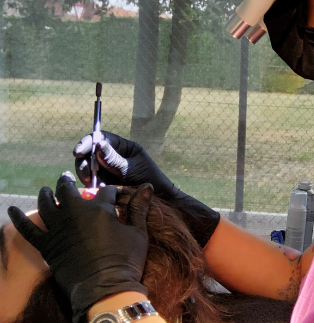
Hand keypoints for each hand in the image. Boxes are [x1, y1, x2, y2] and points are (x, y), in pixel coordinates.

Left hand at [8, 173, 152, 322]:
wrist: (104, 288)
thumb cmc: (125, 260)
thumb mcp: (138, 232)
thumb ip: (140, 208)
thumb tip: (147, 185)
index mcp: (100, 208)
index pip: (105, 191)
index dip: (110, 191)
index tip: (112, 193)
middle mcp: (76, 213)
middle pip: (68, 191)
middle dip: (68, 183)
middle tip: (67, 179)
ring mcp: (58, 228)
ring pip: (46, 204)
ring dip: (46, 194)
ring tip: (46, 190)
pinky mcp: (46, 244)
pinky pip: (28, 229)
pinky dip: (18, 219)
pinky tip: (12, 210)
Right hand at [74, 131, 175, 197]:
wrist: (160, 203)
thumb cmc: (150, 181)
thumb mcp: (131, 169)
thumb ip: (114, 159)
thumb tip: (98, 144)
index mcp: (124, 147)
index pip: (102, 138)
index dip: (87, 143)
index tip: (78, 152)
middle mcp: (114, 157)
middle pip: (91, 154)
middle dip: (85, 163)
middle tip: (87, 176)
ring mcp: (109, 171)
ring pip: (89, 169)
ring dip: (87, 176)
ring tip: (92, 185)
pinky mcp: (105, 185)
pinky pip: (92, 182)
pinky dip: (91, 186)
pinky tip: (96, 192)